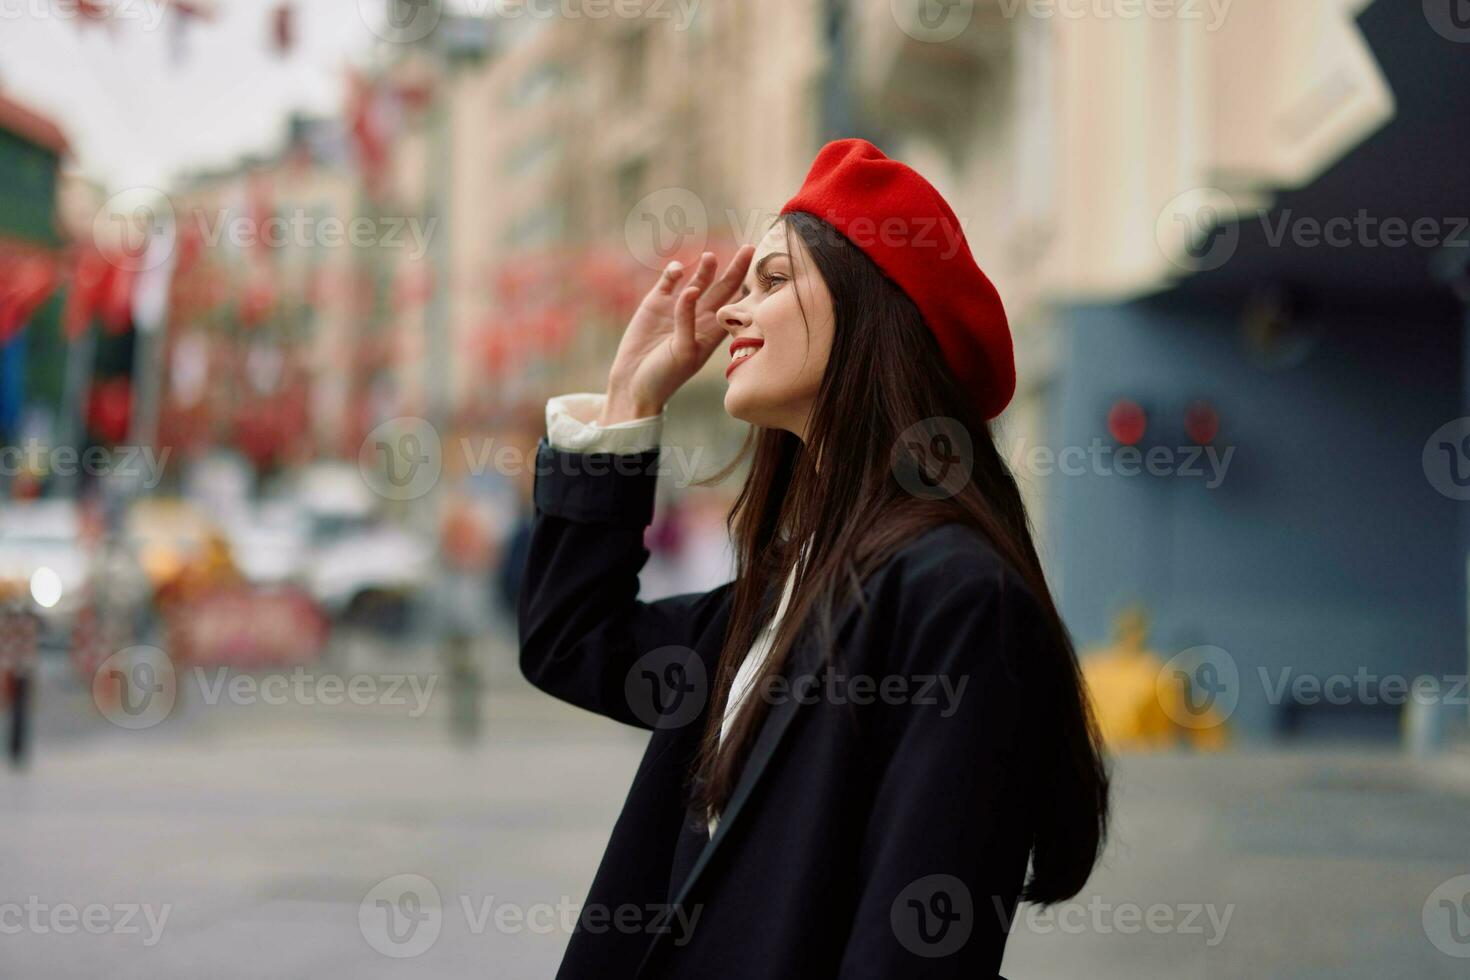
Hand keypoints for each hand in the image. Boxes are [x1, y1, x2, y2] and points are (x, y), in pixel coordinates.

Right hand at [599, 246, 755, 424]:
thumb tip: (692, 289)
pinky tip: (676, 270)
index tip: (760, 271)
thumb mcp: (682, 352)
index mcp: (712, 331)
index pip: (734, 303)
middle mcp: (698, 316)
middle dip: (735, 268)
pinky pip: (668, 281)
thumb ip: (687, 321)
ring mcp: (676, 308)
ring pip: (697, 280)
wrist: (633, 384)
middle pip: (722, 287)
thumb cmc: (664, 376)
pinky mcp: (655, 304)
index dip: (746, 286)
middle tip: (749, 248)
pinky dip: (673, 273)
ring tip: (710, 258)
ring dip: (705, 268)